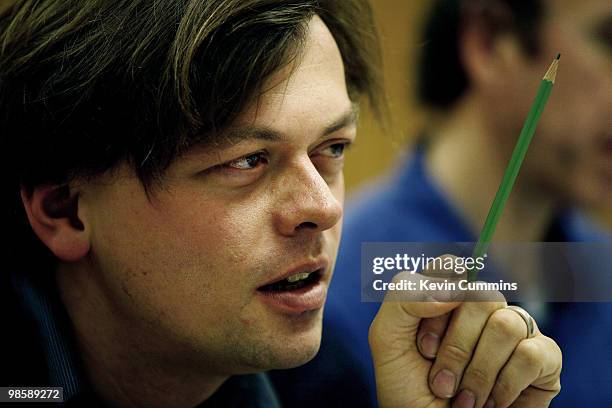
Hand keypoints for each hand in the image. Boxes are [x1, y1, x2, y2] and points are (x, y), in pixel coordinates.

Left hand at [369, 265, 561, 406]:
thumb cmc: (408, 390)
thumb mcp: (387, 339)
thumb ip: (404, 297)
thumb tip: (452, 286)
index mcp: (445, 298)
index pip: (450, 267)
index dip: (437, 300)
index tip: (422, 344)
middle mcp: (481, 309)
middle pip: (480, 295)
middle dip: (455, 347)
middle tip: (439, 382)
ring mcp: (514, 331)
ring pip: (506, 323)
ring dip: (478, 371)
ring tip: (464, 399)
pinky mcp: (543, 358)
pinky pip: (532, 352)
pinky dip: (505, 384)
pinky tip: (493, 402)